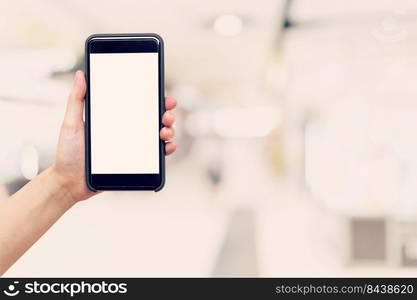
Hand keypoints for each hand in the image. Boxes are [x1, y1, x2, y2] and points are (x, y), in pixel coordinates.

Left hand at [51, 71, 176, 202]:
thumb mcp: (71, 123)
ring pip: (159, 134)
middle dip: (167, 113)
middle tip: (167, 114)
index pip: (139, 105)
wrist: (70, 182)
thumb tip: (81, 74)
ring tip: (165, 131)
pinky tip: (168, 146)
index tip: (163, 94)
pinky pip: (156, 155)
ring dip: (169, 130)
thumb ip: (76, 99)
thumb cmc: (69, 153)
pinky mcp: (136, 163)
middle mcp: (127, 131)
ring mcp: (133, 147)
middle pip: (154, 118)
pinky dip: (167, 149)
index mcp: (115, 119)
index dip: (155, 98)